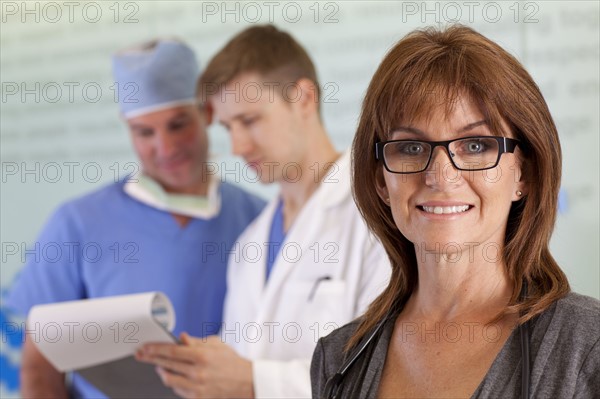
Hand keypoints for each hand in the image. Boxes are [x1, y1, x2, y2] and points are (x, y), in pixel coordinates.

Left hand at [136, 333, 253, 397]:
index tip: (144, 347)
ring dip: (161, 371)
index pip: (171, 351)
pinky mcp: (197, 398)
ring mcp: (196, 387)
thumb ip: (196, 342)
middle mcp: (198, 372)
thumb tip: (181, 338)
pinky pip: (177, 390)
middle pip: (166, 364)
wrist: (247, 383)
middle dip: (150, 358)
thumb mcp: (216, 344)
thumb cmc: (232, 362)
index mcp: (202, 356)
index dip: (155, 349)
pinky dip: (172, 381)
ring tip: (158, 365)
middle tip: (141, 354)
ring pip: (168, 379)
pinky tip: (171, 375)